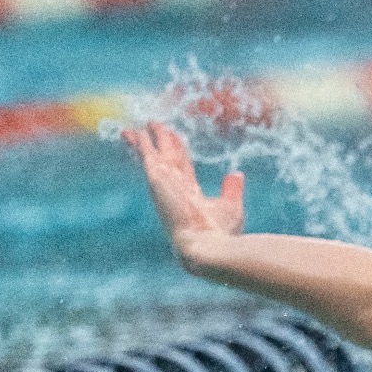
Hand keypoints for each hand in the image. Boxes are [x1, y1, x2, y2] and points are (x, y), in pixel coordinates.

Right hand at [122, 121, 244, 262]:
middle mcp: (174, 189)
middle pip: (166, 158)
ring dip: (146, 140)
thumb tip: (236, 174)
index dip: (178, 151)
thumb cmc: (221, 233)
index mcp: (189, 195)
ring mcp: (164, 184)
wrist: (206, 245)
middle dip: (161, 141)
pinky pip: (146, 156)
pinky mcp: (156, 180)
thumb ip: (231, 189)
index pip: (182, 167)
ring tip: (140, 127)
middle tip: (154, 126)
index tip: (173, 138)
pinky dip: (140, 144)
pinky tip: (134, 133)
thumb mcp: (230, 206)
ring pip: (154, 155)